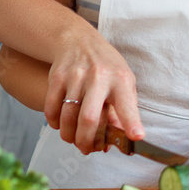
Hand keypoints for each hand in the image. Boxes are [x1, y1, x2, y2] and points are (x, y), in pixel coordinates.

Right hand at [43, 25, 143, 153]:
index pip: (127, 105)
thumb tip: (121, 137)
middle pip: (89, 118)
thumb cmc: (106, 66)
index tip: (137, 137)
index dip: (132, 123)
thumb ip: (124, 108)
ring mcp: (76, 77)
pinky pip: (51, 108)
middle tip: (87, 149)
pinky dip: (55, 123)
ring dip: (69, 135)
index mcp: (120, 80)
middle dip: (86, 140)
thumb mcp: (123, 81)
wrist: (78, 40)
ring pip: (68, 117)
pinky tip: (60, 125)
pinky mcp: (57, 77)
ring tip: (74, 140)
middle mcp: (99, 77)